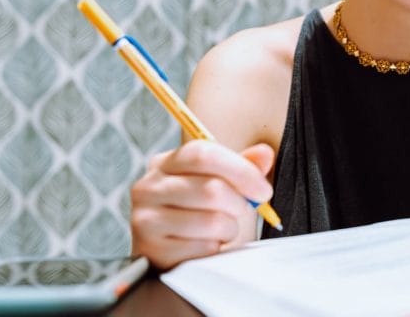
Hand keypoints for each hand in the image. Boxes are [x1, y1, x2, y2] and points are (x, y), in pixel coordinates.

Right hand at [130, 141, 274, 269]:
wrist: (181, 254)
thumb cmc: (205, 212)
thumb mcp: (224, 184)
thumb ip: (244, 166)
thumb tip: (264, 153)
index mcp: (166, 162)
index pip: (203, 154)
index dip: (241, 170)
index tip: (264, 191)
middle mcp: (148, 186)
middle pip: (211, 189)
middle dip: (238, 205)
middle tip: (240, 212)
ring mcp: (145, 219)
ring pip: (211, 221)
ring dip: (229, 229)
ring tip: (222, 230)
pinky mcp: (151, 250)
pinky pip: (203, 249)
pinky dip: (215, 249)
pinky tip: (205, 246)